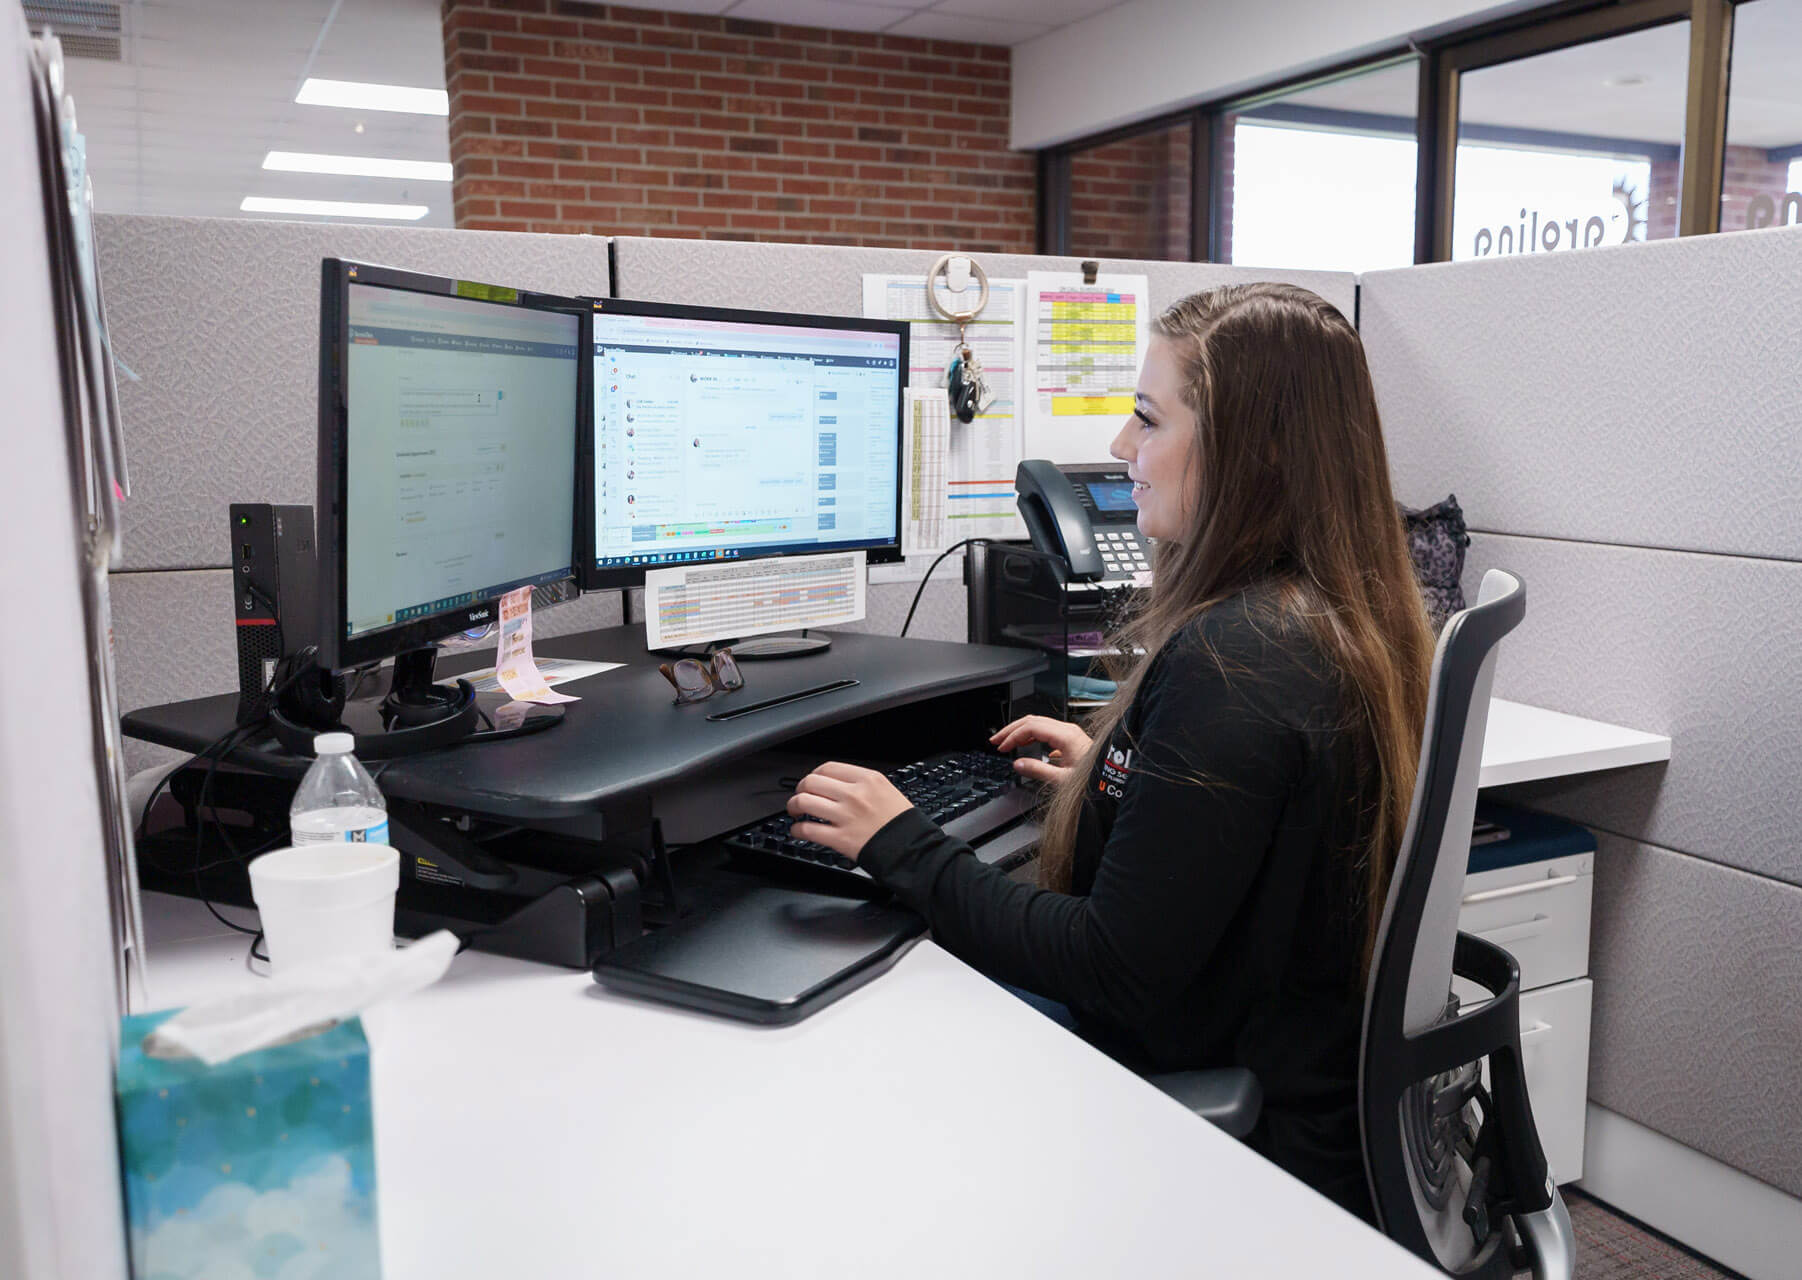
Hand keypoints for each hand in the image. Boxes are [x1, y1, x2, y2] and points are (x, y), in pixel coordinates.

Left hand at [787, 762, 914, 861]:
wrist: (913, 850)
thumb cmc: (902, 824)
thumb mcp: (887, 791)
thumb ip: (862, 785)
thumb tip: (837, 785)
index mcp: (868, 779)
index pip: (828, 768)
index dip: (814, 774)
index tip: (811, 782)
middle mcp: (855, 794)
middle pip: (811, 782)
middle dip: (800, 789)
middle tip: (800, 797)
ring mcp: (846, 816)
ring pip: (804, 802)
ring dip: (794, 806)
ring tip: (795, 812)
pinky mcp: (841, 839)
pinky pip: (807, 829)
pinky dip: (797, 829)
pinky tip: (798, 830)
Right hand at [990, 715, 1092, 785]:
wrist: (1111, 779)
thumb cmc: (1093, 780)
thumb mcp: (1062, 780)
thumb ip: (1038, 770)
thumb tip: (1018, 764)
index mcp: (1065, 736)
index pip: (1031, 727)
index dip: (1013, 736)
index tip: (1001, 747)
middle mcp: (1067, 730)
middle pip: (1033, 721)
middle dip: (1012, 730)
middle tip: (996, 740)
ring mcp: (1069, 733)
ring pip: (1039, 724)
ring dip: (1020, 732)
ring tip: (1007, 742)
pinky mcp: (1070, 739)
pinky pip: (1047, 731)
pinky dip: (1032, 736)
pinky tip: (1026, 745)